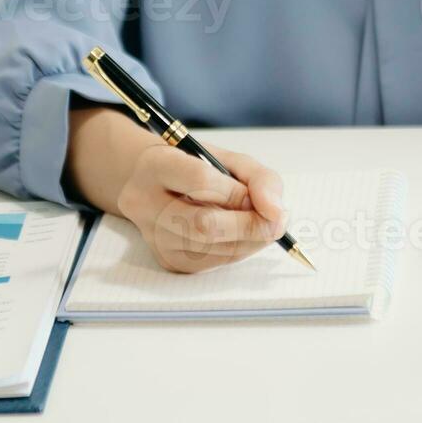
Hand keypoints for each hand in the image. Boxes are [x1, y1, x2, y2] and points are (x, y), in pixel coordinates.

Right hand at [115, 144, 287, 273]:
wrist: (157, 187)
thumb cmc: (199, 169)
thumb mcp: (230, 159)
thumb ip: (259, 179)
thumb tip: (276, 213)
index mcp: (157, 165)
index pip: (200, 180)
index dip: (237, 192)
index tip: (258, 197)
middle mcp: (145, 202)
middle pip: (203, 224)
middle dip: (250, 225)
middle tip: (275, 219)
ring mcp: (154, 236)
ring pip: (211, 249)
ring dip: (249, 240)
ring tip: (256, 222)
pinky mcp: (168, 261)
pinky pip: (214, 263)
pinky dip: (238, 250)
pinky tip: (239, 235)